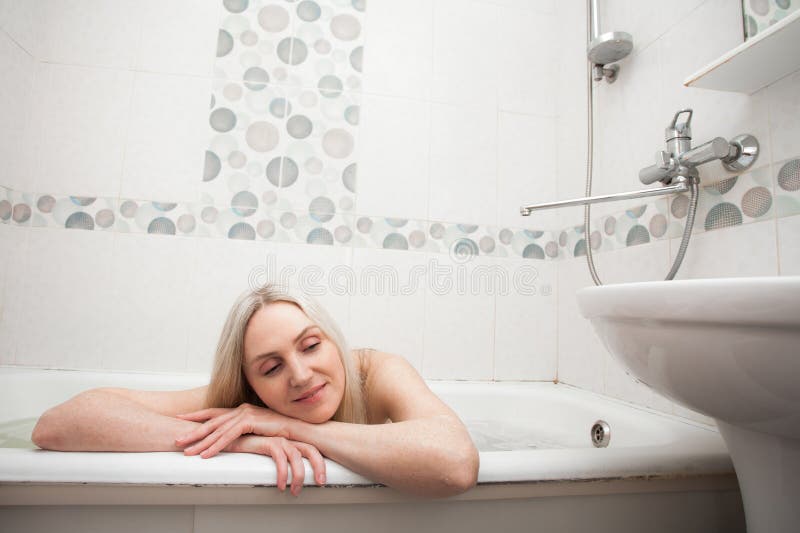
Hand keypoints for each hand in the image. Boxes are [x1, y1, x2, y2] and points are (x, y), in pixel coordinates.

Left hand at [174, 403, 289, 458]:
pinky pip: (228, 437)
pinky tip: (206, 455)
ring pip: (217, 430)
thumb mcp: (259, 429)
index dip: (196, 415)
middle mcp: (241, 409)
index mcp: (241, 410)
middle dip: (192, 430)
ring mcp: (245, 414)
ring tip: (187, 452)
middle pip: (211, 421)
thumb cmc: (282, 430)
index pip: (214, 412)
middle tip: (177, 439)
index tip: (180, 418)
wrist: (299, 428)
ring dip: (200, 442)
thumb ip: (246, 430)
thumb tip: (235, 438)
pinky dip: (216, 446)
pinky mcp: (250, 422)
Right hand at [224, 435, 325, 495]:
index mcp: (290, 440)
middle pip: (311, 449)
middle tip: (321, 483)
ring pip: (297, 455)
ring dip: (299, 475)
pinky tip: (281, 484)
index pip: (311, 449)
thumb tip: (291, 479)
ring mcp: (278, 438)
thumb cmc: (249, 445)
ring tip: (296, 490)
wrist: (230, 434)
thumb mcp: (268, 454)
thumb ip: (280, 460)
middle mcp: (287, 438)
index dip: (320, 463)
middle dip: (319, 466)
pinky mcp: (267, 441)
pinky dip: (282, 472)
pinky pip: (280, 458)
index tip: (322, 478)